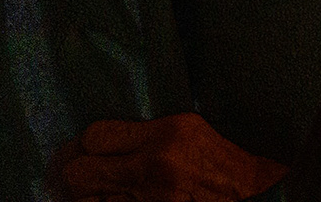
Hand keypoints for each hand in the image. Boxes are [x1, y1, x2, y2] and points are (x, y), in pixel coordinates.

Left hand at [56, 112, 288, 201]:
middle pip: (82, 173)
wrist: (254, 188)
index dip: (81, 144)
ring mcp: (155, 200)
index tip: (82, 149)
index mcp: (166, 135)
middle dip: (69, 175)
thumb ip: (144, 132)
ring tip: (76, 193)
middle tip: (66, 175)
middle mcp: (157, 168)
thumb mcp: (187, 125)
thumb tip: (96, 142)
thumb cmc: (220, 155)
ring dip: (81, 199)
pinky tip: (100, 201)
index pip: (96, 137)